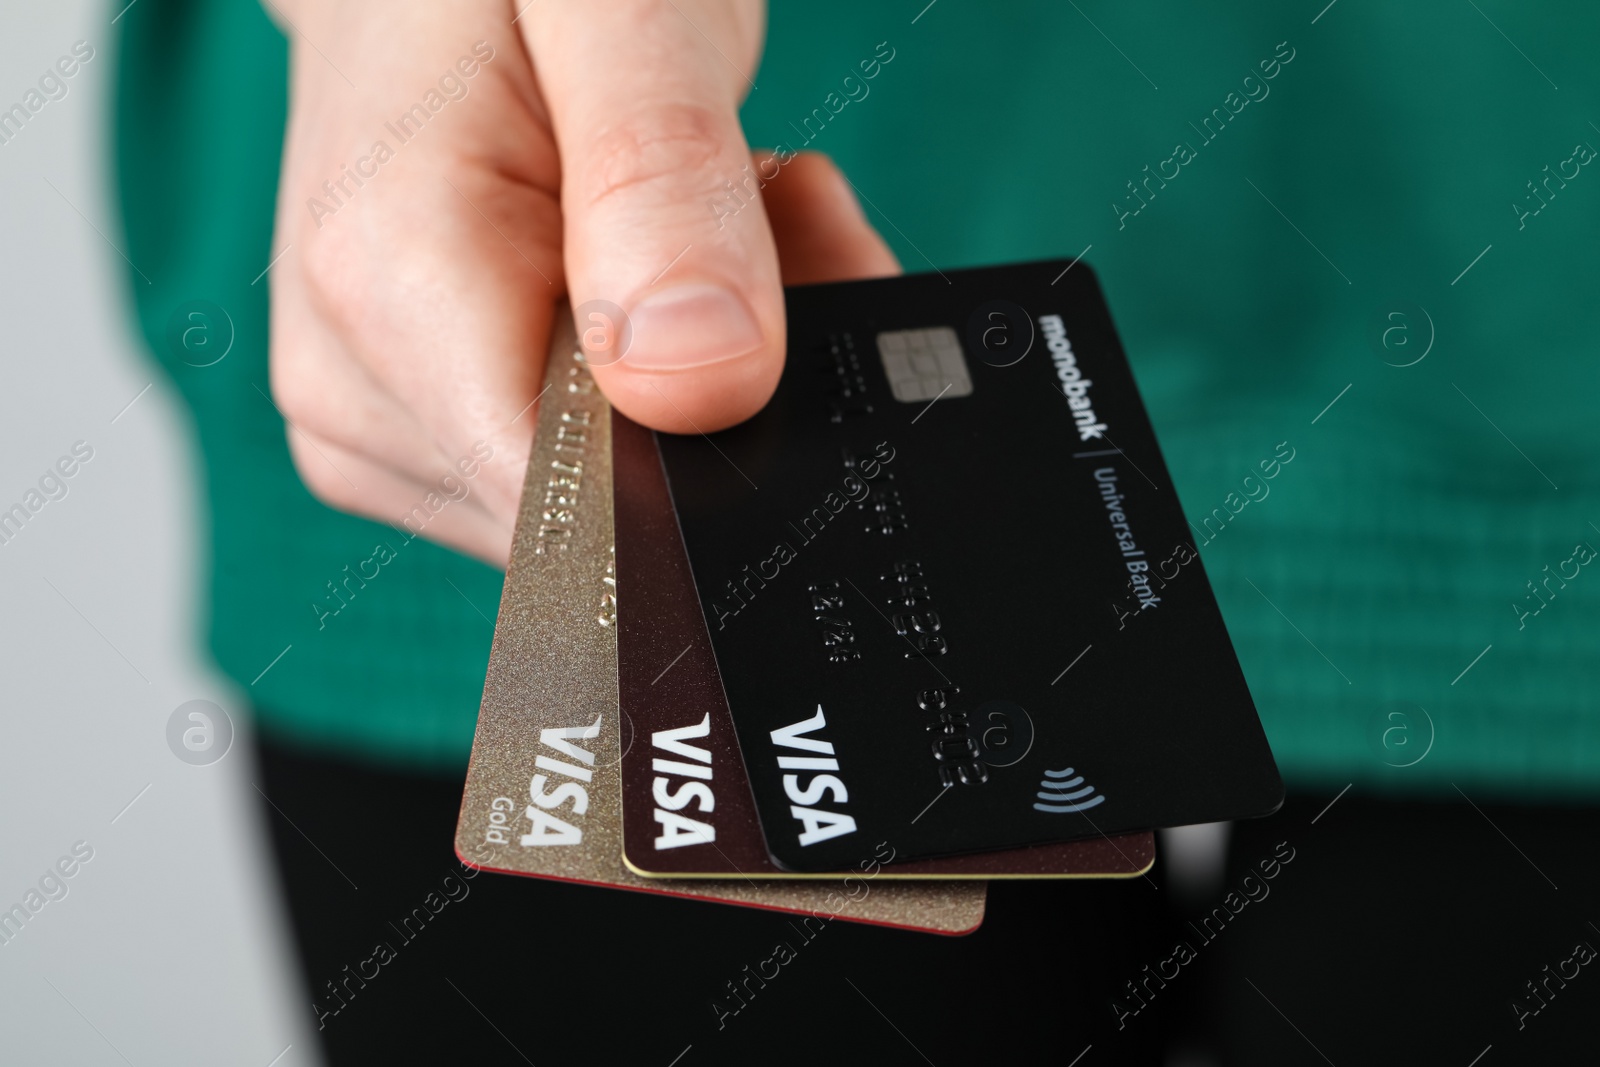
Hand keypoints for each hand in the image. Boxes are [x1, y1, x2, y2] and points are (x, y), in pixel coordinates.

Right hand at [265, 0, 896, 564]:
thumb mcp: (615, 7)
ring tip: (720, 211)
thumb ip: (658, 183)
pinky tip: (679, 263)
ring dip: (711, 373)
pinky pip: (585, 468)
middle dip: (735, 386)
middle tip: (775, 217)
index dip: (719, 434)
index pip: (582, 499)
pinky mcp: (423, 433)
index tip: (790, 294)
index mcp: (388, 281)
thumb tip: (701, 384)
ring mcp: (381, 421)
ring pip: (615, 491)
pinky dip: (670, 383)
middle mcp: (357, 381)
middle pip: (614, 498)